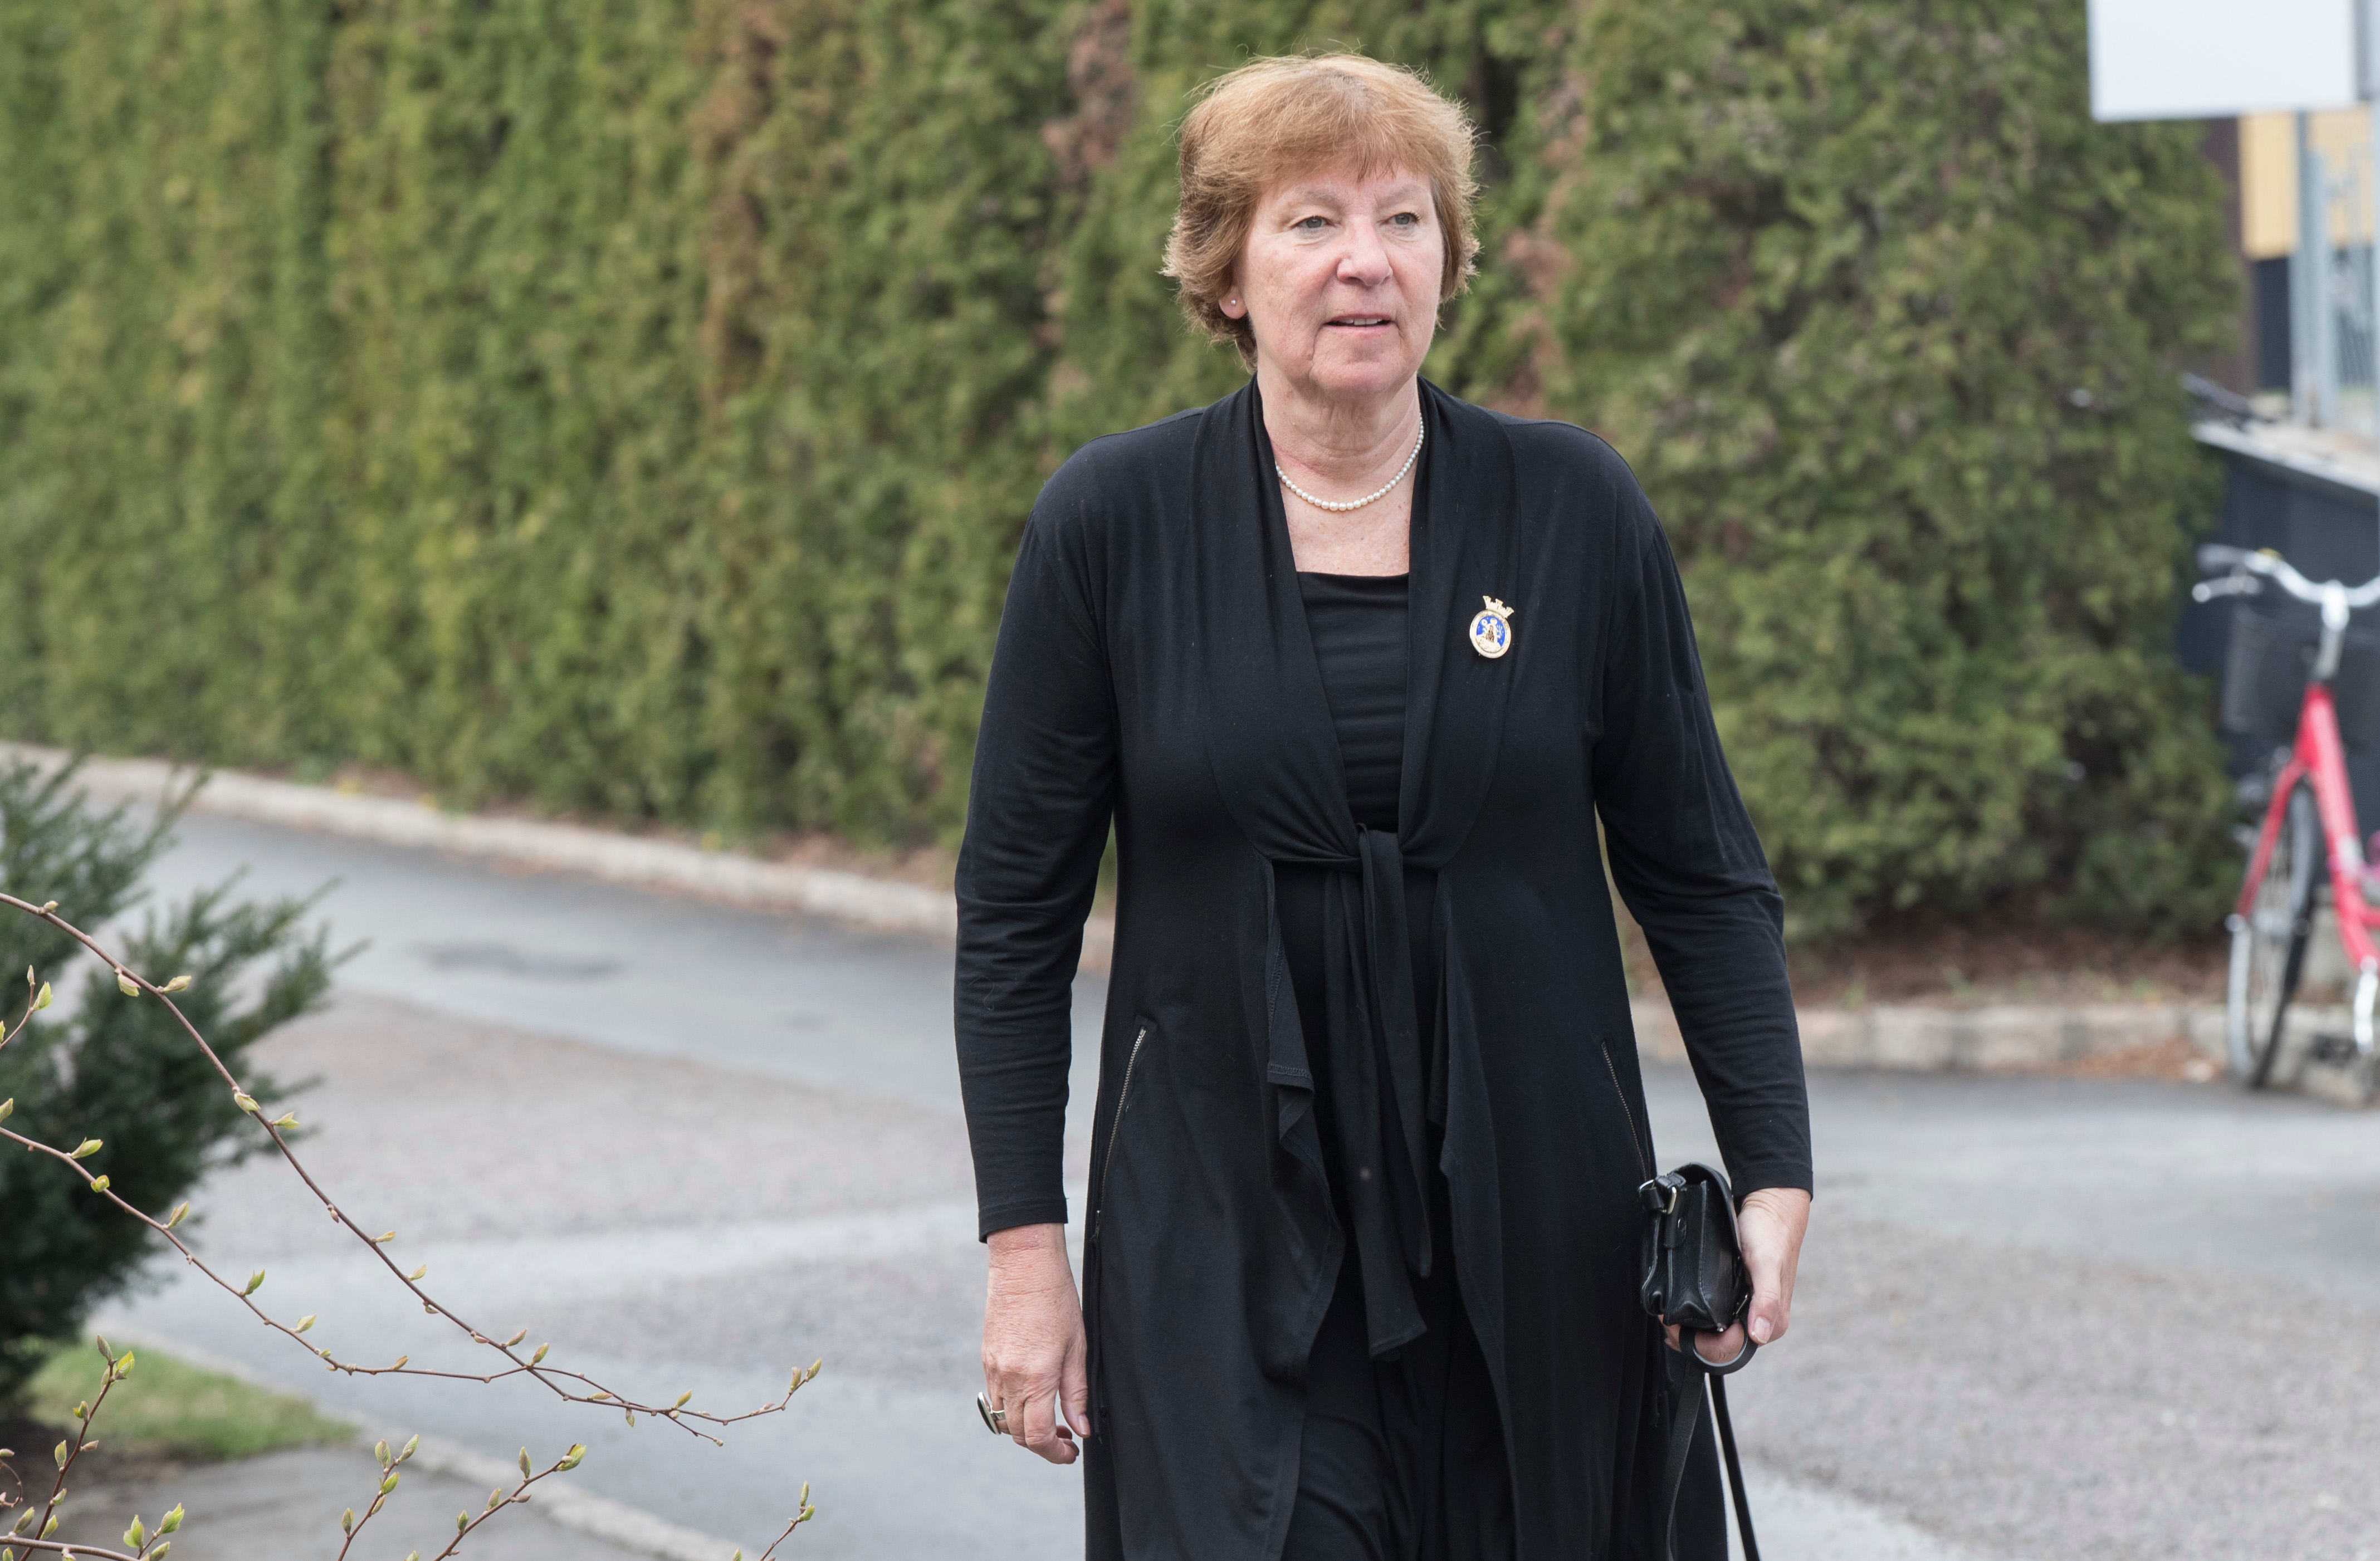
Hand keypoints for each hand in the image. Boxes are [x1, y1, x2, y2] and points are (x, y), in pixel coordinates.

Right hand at [982, 1223, 1090, 1462]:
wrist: (1024, 1266)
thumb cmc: (1056, 1300)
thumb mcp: (1077, 1348)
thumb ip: (1076, 1392)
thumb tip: (1081, 1428)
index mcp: (1036, 1378)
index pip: (1038, 1435)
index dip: (1055, 1453)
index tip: (1071, 1453)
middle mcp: (1009, 1379)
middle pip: (1018, 1434)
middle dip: (1041, 1444)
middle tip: (1066, 1438)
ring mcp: (993, 1369)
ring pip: (1003, 1419)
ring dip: (1024, 1428)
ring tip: (1050, 1417)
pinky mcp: (987, 1358)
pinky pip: (994, 1397)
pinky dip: (1012, 1407)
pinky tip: (1032, 1394)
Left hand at [1665, 1186, 1809, 1364]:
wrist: (1771, 1205)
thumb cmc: (1771, 1232)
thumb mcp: (1766, 1264)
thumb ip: (1766, 1300)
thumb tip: (1759, 1334)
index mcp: (1770, 1323)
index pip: (1730, 1351)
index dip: (1701, 1345)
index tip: (1677, 1327)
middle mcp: (1759, 1321)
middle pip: (1719, 1347)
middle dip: (1689, 1340)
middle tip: (1665, 1319)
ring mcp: (1747, 1309)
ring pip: (1713, 1334)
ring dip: (1688, 1330)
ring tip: (1667, 1314)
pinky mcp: (1736, 1295)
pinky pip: (1714, 1316)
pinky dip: (1693, 1317)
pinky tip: (1677, 1309)